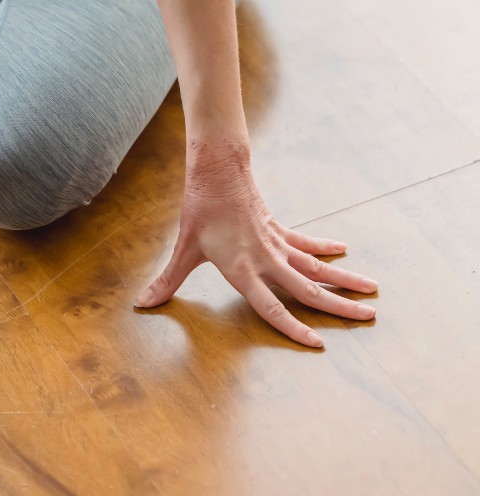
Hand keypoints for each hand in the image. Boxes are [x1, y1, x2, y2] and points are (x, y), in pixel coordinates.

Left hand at [134, 142, 377, 346]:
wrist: (217, 171)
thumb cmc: (199, 211)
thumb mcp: (183, 249)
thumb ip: (167, 281)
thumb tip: (142, 304)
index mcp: (242, 269)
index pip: (272, 307)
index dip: (292, 327)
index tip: (318, 343)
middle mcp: (265, 259)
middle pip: (307, 289)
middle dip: (338, 306)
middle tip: (370, 316)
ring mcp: (276, 244)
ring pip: (316, 267)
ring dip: (344, 279)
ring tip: (373, 291)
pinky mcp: (278, 229)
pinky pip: (306, 244)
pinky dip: (325, 248)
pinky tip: (344, 252)